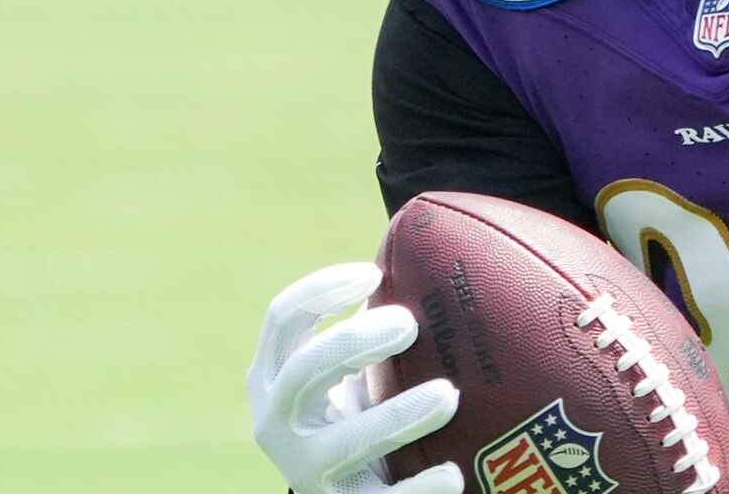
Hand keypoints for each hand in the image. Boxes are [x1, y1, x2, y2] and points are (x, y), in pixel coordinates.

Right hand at [247, 262, 460, 493]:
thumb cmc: (358, 414)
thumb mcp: (354, 371)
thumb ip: (374, 328)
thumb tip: (433, 258)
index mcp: (275, 376)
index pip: (283, 319)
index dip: (323, 290)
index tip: (373, 273)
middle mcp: (277, 423)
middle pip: (306, 370)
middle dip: (355, 343)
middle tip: (410, 323)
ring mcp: (304, 471)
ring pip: (344, 441)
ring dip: (399, 414)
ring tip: (450, 394)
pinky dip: (419, 487)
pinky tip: (454, 473)